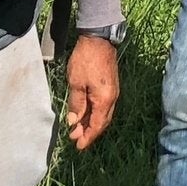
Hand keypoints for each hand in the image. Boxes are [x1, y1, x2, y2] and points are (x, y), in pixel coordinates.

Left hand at [64, 35, 120, 149]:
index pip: (97, 125)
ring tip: (77, 127)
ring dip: (91, 122)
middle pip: (102, 122)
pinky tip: (85, 112)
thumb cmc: (86, 60)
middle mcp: (112, 98)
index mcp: (104, 100)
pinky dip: (94, 112)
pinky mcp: (110, 85)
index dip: (88, 137)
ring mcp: (113, 91)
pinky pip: (103, 105)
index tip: (78, 146)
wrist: (99, 39)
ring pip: (103, 114)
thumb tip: (74, 122)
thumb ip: (76, 104)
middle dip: (89, 132)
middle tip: (74, 138)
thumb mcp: (76, 83)